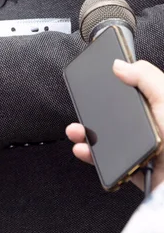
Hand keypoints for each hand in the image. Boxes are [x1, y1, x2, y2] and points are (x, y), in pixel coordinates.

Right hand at [66, 60, 163, 191]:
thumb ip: (145, 77)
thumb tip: (120, 65)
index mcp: (157, 108)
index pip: (134, 90)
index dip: (116, 83)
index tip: (99, 78)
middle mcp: (149, 127)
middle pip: (114, 113)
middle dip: (94, 109)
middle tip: (82, 105)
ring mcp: (138, 148)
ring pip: (105, 136)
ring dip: (85, 132)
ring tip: (76, 130)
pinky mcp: (130, 168)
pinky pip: (104, 160)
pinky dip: (90, 155)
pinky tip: (83, 148)